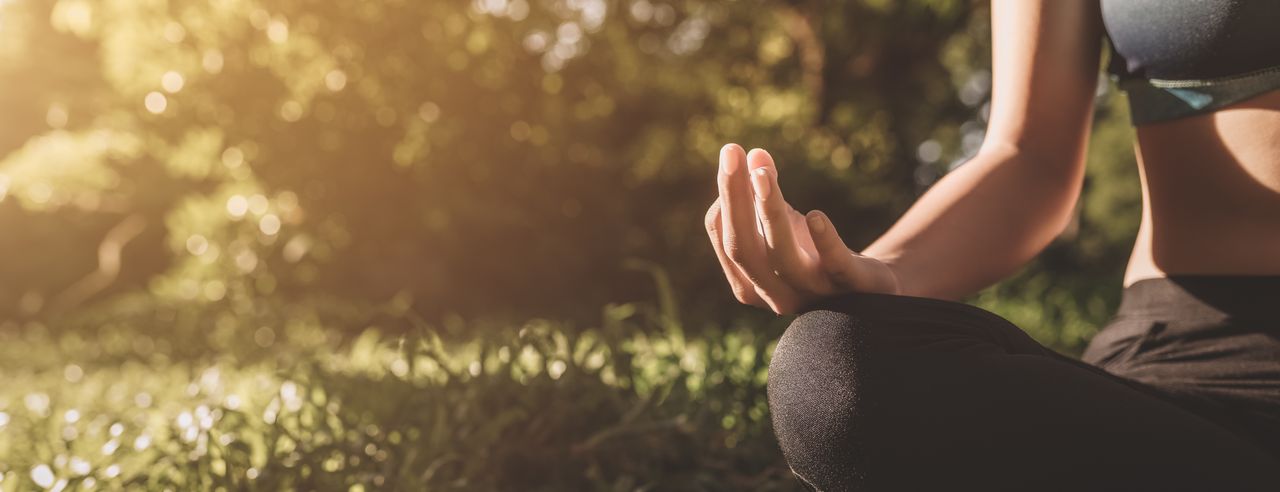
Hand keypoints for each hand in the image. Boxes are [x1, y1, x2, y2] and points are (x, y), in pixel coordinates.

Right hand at [704, 144, 899, 313]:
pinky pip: (834, 265)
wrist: (866, 287)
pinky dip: (824, 241)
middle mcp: (774, 294)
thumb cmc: (813, 254)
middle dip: (735, 198)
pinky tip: (815, 215)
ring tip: (761, 174)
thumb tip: (748, 154)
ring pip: (781, 257)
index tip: (733, 155)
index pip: (725, 239)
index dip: (726, 196)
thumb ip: (761, 198)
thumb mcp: (782, 226)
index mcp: (749, 283)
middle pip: (742, 248)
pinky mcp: (851, 286)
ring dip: (769, 212)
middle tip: (731, 151)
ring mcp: (812, 293)